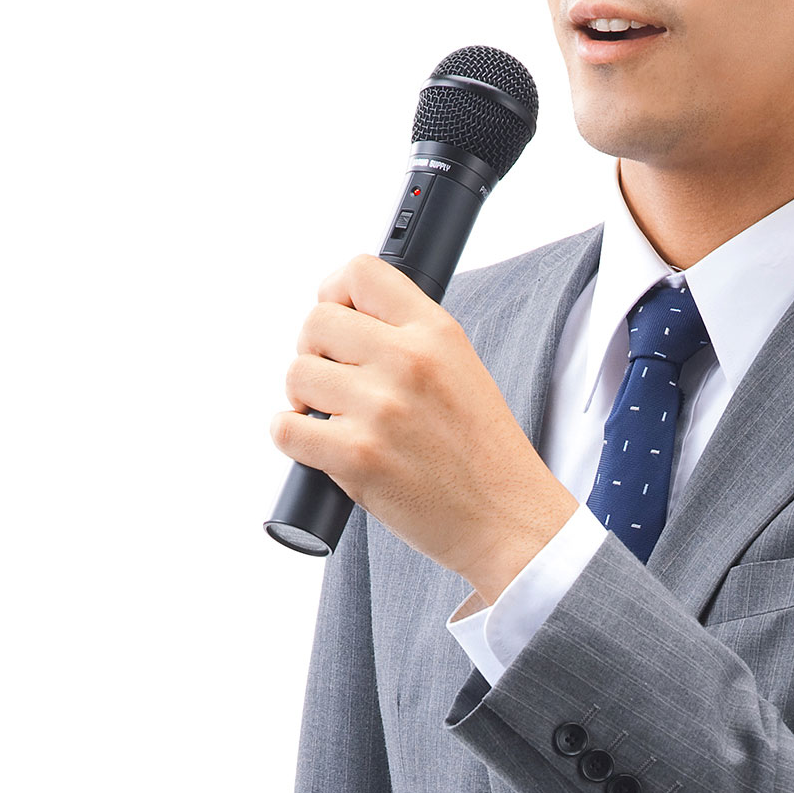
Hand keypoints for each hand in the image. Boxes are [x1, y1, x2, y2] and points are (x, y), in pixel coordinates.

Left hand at [269, 254, 578, 601]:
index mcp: (438, 334)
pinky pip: (286, 428)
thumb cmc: (484, 454)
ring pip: (296, 375)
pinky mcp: (356, 456)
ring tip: (338, 421)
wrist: (507, 519)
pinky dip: (294, 437)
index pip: (360, 273)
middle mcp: (408, 362)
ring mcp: (381, 408)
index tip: (339, 320)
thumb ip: (411, 340)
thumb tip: (343, 322)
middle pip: (315, 322)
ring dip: (306, 400)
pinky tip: (321, 446)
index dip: (335, 293)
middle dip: (316, 354)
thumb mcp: (463, 372)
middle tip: (337, 384)